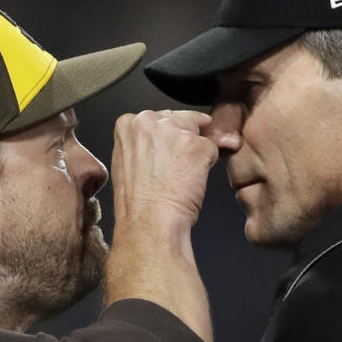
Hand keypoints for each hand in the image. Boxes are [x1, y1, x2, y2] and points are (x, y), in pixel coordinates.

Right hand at [112, 110, 218, 228]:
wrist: (148, 223)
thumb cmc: (137, 203)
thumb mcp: (128, 162)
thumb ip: (146, 142)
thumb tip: (173, 137)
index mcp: (128, 123)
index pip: (159, 118)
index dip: (167, 139)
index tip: (162, 157)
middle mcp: (149, 120)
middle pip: (181, 121)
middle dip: (183, 143)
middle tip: (172, 172)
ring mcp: (174, 131)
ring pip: (198, 135)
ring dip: (195, 156)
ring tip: (178, 179)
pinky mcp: (196, 145)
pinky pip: (213, 149)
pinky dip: (207, 167)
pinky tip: (190, 183)